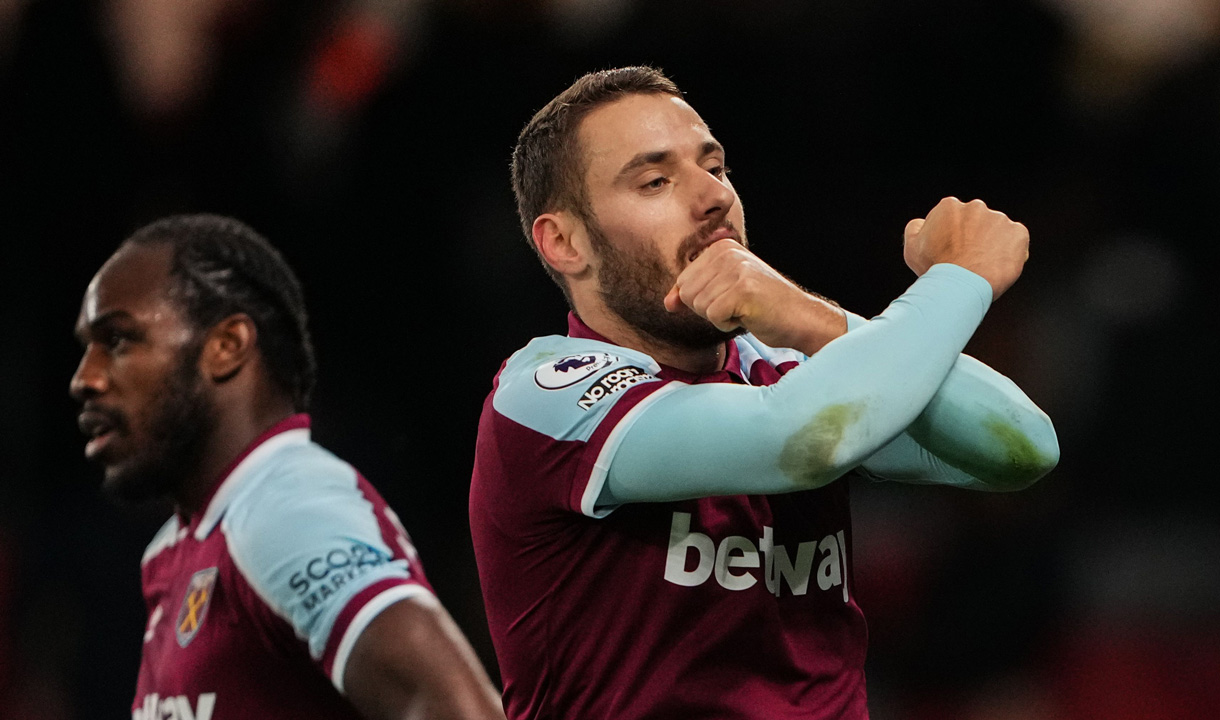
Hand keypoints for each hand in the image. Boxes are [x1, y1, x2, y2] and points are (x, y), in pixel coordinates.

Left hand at [663, 239, 845, 353]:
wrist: (800, 318)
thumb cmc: (762, 307)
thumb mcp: (723, 293)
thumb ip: (693, 294)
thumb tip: (667, 303)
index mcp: (721, 247)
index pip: (683, 282)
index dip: (703, 300)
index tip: (731, 298)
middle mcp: (727, 252)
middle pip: (687, 294)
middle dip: (708, 310)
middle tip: (738, 306)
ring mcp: (736, 269)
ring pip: (699, 306)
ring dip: (720, 318)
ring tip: (745, 309)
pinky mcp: (742, 289)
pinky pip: (713, 317)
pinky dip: (728, 325)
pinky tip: (749, 316)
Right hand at [903, 197, 1028, 300]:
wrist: (961, 285)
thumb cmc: (935, 268)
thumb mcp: (912, 247)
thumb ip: (916, 228)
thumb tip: (922, 223)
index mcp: (950, 207)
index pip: (951, 218)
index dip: (950, 236)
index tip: (950, 251)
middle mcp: (976, 207)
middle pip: (975, 222)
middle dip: (973, 237)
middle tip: (967, 260)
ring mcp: (999, 219)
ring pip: (996, 232)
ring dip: (991, 245)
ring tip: (982, 266)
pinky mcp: (1018, 233)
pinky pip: (1017, 241)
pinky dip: (1011, 252)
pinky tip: (998, 265)